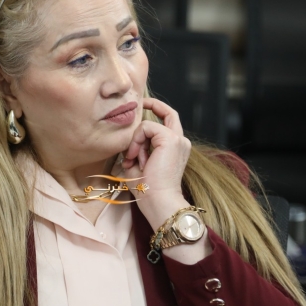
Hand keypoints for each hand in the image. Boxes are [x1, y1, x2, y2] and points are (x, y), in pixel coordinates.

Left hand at [121, 98, 210, 263]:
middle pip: (169, 113)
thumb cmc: (148, 191)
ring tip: (132, 159)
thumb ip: (135, 152)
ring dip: (136, 140)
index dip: (156, 112)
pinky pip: (147, 128)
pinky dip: (136, 141)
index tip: (142, 110)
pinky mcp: (170, 139)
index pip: (168, 123)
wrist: (159, 201)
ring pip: (150, 124)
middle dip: (152, 104)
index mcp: (177, 149)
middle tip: (139, 104)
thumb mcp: (138, 167)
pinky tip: (135, 157)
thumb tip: (125, 144)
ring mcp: (178, 139)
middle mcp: (181, 142)